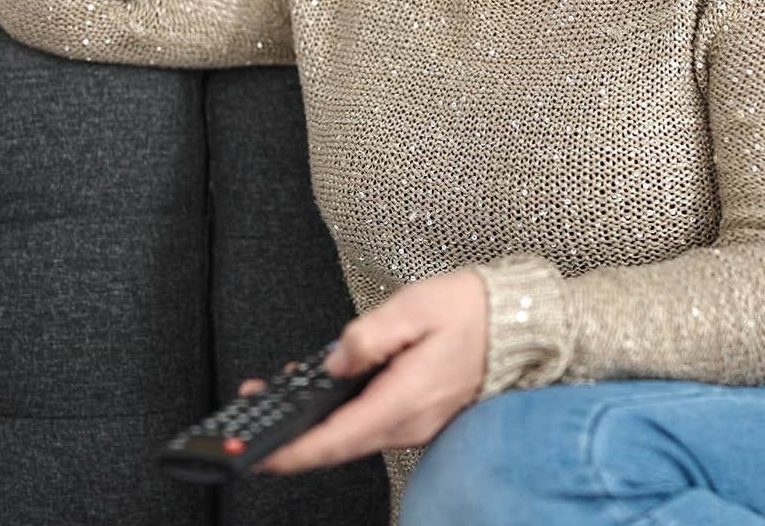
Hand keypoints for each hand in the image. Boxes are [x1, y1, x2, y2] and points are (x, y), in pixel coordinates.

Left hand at [235, 270, 487, 473]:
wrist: (517, 322)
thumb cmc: (469, 311)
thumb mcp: (413, 308)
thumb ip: (368, 336)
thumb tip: (335, 362)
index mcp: (403, 400)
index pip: (337, 439)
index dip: (294, 452)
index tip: (260, 457)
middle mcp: (408, 423)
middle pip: (337, 445)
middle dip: (290, 441)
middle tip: (247, 426)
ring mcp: (414, 424)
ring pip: (351, 436)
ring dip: (311, 428)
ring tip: (272, 401)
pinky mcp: (416, 416)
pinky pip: (368, 425)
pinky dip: (337, 418)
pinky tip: (318, 395)